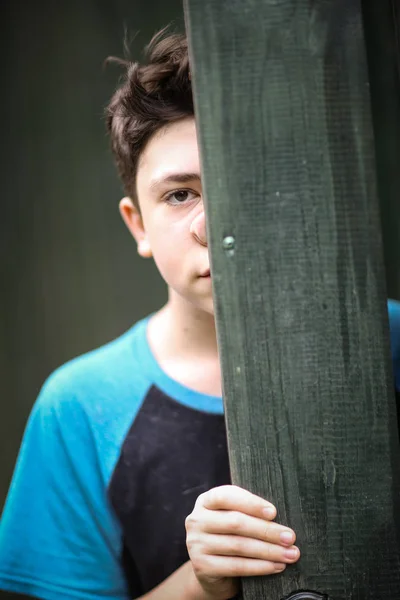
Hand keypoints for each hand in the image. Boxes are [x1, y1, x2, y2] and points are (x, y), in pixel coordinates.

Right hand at [185, 485, 299, 599]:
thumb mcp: (232, 517)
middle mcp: (197, 520)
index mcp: (205, 501)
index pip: (226, 496)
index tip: (274, 512)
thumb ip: (247, 512)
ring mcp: (197, 544)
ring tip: (290, 554)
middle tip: (290, 537)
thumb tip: (278, 517)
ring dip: (269, 550)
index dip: (251, 503)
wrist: (210, 571)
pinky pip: (236, 566)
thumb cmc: (228, 536)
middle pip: (236, 522)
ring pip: (239, 546)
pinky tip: (276, 566)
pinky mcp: (202, 567)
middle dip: (267, 530)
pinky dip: (260, 567)